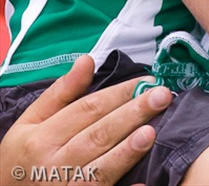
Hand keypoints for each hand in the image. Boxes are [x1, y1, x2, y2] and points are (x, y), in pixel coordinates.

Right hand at [0, 55, 171, 185]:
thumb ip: (60, 93)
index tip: (144, 80)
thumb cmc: (20, 158)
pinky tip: (142, 184)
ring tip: (152, 131)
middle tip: (162, 96)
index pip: (87, 110)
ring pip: (101, 169)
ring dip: (127, 151)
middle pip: (99, 134)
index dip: (118, 93)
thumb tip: (88, 60)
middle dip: (133, 113)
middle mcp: (54, 164)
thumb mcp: (30, 122)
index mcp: (43, 138)